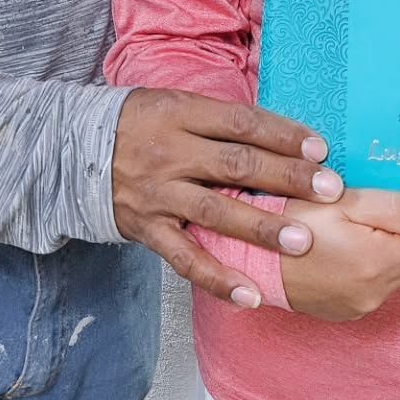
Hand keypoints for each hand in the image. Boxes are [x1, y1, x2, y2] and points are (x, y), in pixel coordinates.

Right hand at [113, 89, 341, 306]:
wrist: (70, 150)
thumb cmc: (138, 123)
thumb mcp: (175, 103)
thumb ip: (220, 120)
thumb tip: (282, 135)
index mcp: (182, 113)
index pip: (241, 122)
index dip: (283, 134)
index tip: (320, 147)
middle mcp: (172, 153)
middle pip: (237, 164)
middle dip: (287, 177)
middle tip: (330, 189)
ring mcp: (159, 194)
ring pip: (217, 211)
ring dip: (262, 228)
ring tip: (302, 241)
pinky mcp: (147, 229)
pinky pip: (185, 259)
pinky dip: (218, 279)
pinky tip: (250, 296)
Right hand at [280, 189, 399, 321]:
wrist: (248, 259)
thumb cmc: (289, 222)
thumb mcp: (339, 200)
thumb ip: (391, 208)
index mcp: (379, 262)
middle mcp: (375, 292)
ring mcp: (360, 305)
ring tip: (399, 215)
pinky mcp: (346, 309)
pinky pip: (379, 284)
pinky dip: (384, 262)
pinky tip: (371, 241)